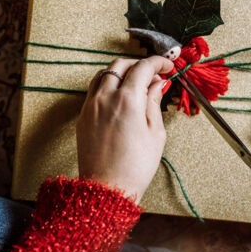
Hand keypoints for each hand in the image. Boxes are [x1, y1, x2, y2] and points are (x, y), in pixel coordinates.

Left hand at [76, 56, 173, 202]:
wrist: (107, 189)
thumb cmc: (134, 167)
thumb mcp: (154, 133)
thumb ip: (154, 102)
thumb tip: (157, 84)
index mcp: (127, 100)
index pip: (142, 68)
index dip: (158, 63)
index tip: (167, 66)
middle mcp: (105, 98)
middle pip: (120, 65)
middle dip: (138, 64)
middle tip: (154, 74)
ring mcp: (90, 106)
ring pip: (104, 74)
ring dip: (121, 72)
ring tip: (136, 83)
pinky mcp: (83, 116)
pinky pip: (95, 90)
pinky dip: (108, 85)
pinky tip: (120, 96)